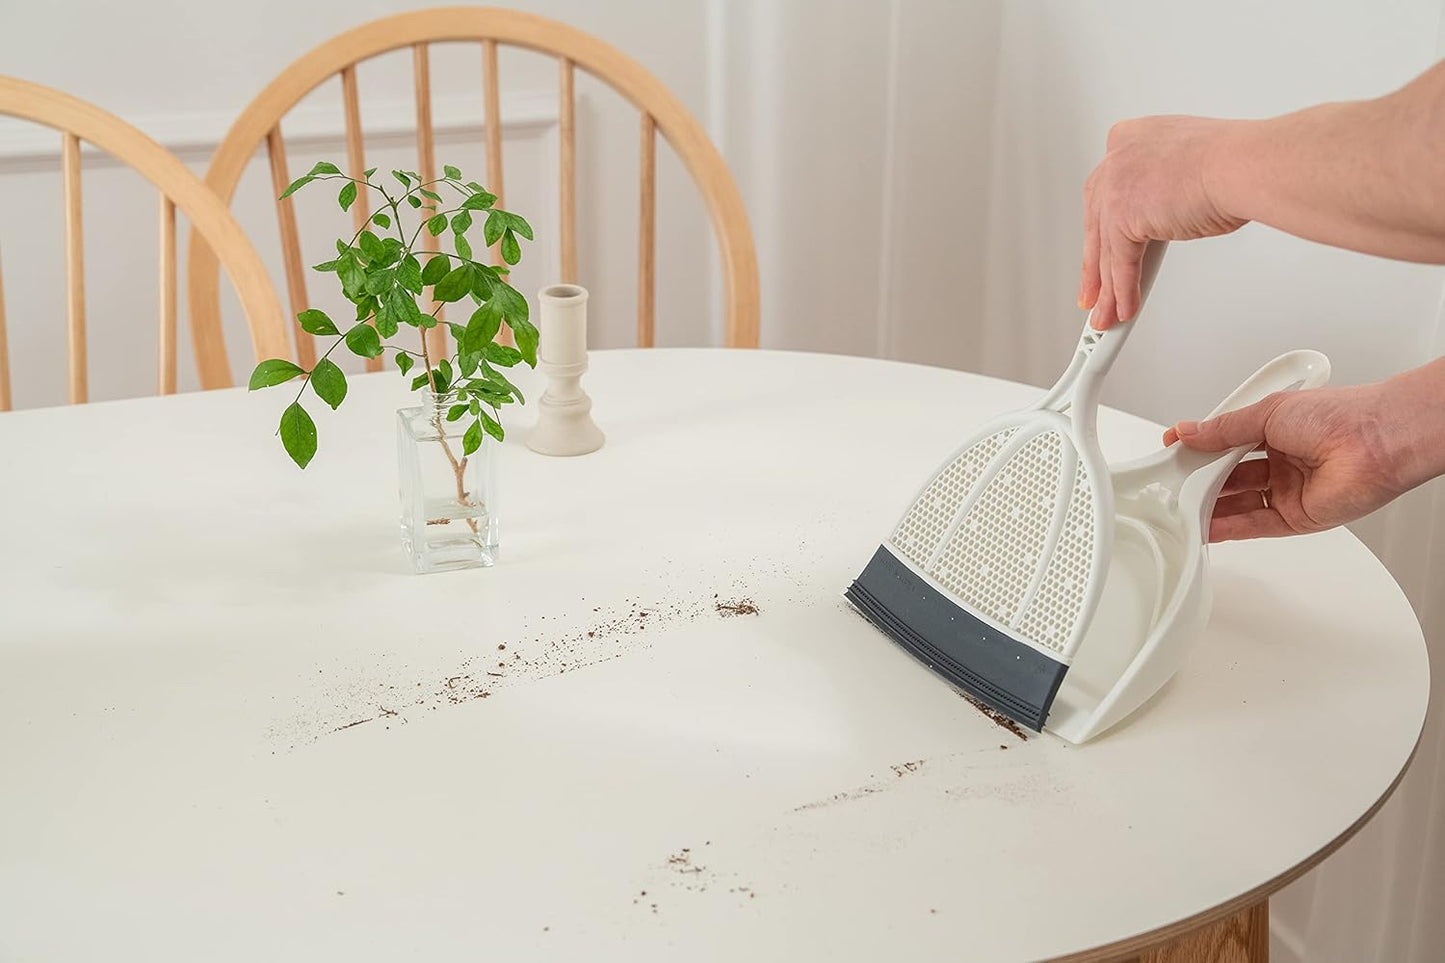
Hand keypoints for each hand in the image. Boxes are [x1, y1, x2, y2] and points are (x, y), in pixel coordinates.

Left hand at [1080, 115, 1249, 327]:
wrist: (1244, 165)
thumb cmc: (1234, 161)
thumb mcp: (1188, 167)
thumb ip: (1164, 187)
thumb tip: (1163, 215)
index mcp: (1131, 139)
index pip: (1107, 191)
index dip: (1102, 227)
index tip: (1100, 247)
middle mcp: (1117, 159)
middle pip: (1097, 223)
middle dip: (1095, 265)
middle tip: (1092, 291)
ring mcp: (1115, 187)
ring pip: (1106, 250)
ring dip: (1108, 290)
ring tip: (1106, 314)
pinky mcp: (1123, 218)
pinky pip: (1120, 264)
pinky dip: (1124, 291)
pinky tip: (1124, 309)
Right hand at [1162, 383, 1423, 541]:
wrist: (1376, 441)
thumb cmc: (1339, 415)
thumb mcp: (1267, 413)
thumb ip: (1224, 428)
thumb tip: (1189, 433)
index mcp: (1276, 430)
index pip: (1226, 443)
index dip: (1200, 448)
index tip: (1174, 451)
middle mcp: (1283, 461)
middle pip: (1229, 475)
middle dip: (1200, 478)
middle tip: (1172, 481)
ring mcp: (1289, 490)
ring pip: (1239, 502)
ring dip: (1210, 504)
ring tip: (1181, 504)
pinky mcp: (1296, 517)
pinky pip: (1255, 524)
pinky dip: (1229, 527)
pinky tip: (1205, 526)